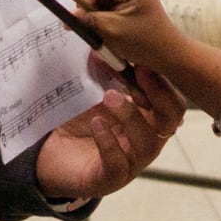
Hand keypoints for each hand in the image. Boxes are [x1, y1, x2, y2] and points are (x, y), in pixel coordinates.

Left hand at [33, 61, 181, 202]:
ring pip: (148, 144)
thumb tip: (102, 41)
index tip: (144, 61)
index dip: (163, 82)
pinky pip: (117, 164)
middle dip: (159, 95)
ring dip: (132, 115)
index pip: (171, 101)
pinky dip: (109, 142)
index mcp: (148, 120)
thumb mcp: (93, 93)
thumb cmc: (78, 122)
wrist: (50, 156)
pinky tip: (97, 123)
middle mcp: (145, 141)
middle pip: (171, 121)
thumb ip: (103, 72)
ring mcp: (130, 163)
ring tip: (109, 96)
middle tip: (138, 73)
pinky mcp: (108, 179)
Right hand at [74, 0, 212, 83]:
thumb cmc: (145, 42)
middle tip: (83, 20)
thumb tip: (68, 16)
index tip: (83, 9)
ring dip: (93, 9)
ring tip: (93, 28)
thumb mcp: (113, 31)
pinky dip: (99, 14)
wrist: (167, 55)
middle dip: (88, 0)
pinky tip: (101, 28)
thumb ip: (90, 20)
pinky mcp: (127, 3)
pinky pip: (106, 2)